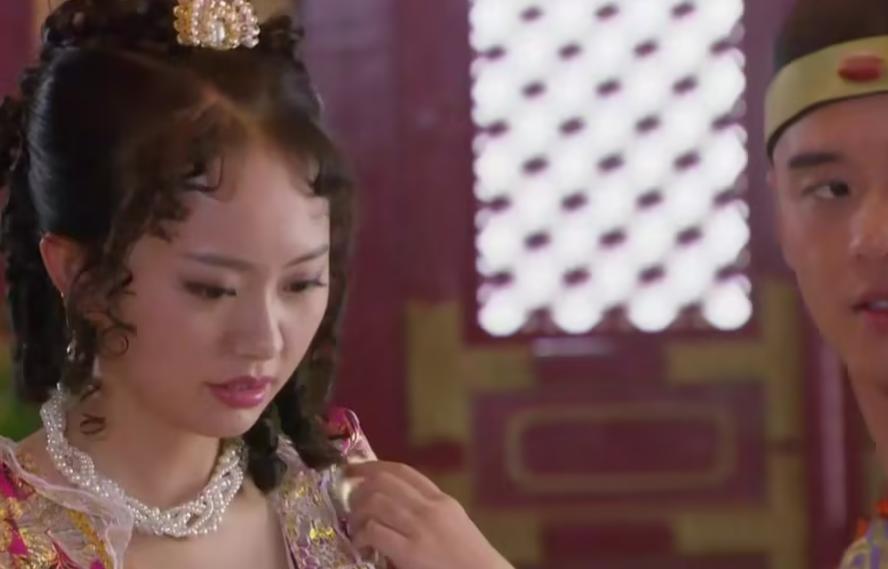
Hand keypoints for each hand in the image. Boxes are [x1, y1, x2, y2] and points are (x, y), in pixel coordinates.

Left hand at [346, 461, 512, 568]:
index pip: (403, 471)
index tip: (355, 469)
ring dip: (357, 513)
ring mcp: (419, 528)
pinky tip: (360, 544)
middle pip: (384, 482)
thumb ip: (429, 508)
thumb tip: (395, 501)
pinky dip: (361, 535)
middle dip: (360, 489)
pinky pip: (375, 531)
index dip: (373, 466)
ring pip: (375, 502)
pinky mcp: (410, 552)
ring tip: (355, 526)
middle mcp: (429, 508)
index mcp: (441, 499)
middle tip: (350, 502)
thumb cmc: (467, 555)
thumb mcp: (453, 521)